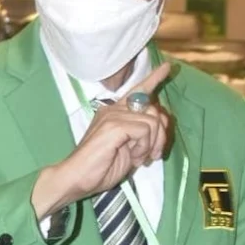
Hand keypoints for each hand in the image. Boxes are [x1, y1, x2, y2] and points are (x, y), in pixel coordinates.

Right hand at [32, 63, 171, 218]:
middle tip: (152, 155)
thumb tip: (160, 124)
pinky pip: (145, 130)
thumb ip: (142, 134)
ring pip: (153, 121)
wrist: (77, 177)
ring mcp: (113, 115)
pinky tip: (133, 157)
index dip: (154, 79)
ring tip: (139, 158)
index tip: (167, 67)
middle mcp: (114, 109)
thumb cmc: (101, 168)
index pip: (137, 91)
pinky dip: (144, 147)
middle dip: (161, 135)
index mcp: (115, 112)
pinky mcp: (114, 125)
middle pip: (154, 109)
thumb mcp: (129, 149)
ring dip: (152, 144)